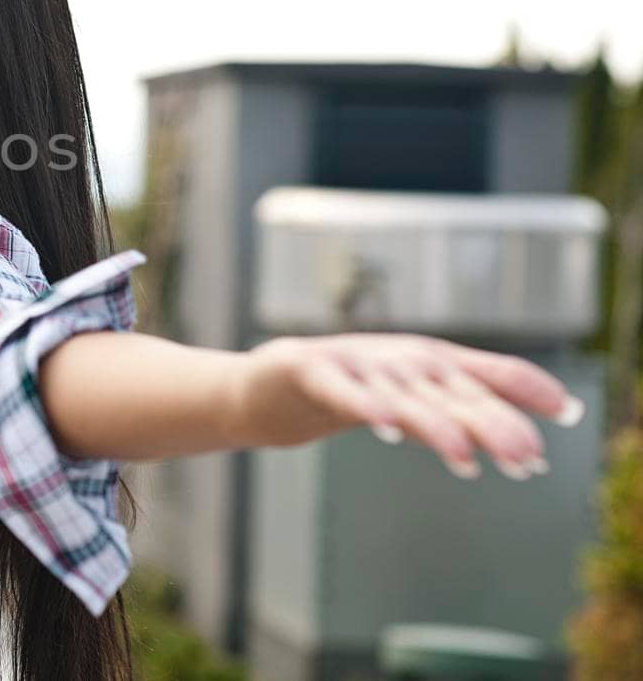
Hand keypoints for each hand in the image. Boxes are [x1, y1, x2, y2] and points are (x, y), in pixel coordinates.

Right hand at [232, 331, 583, 479]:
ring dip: (433, 424)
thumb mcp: (415, 392)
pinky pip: (343, 393)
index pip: (486, 377)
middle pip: (452, 391)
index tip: (550, 439)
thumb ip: (474, 401)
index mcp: (426, 359)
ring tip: (462, 457)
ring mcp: (354, 362)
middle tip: (522, 459)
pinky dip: (366, 406)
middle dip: (490, 424)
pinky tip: (384, 427)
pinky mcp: (312, 370)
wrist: (266, 387)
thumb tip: (541, 430)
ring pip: (403, 396)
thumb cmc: (349, 389)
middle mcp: (397, 357)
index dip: (523, 402)